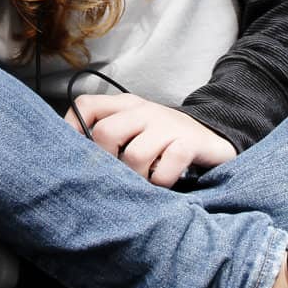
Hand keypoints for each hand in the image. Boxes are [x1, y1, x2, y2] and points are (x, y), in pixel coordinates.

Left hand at [64, 92, 237, 187]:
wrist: (213, 135)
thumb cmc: (165, 138)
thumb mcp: (136, 129)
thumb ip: (108, 136)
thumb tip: (74, 158)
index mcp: (126, 105)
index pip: (87, 106)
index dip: (73, 130)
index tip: (75, 156)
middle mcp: (144, 110)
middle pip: (105, 133)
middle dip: (107, 163)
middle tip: (118, 176)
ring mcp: (167, 124)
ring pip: (134, 156)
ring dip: (137, 178)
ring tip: (145, 182)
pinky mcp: (189, 142)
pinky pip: (164, 168)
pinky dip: (161, 182)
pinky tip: (165, 181)